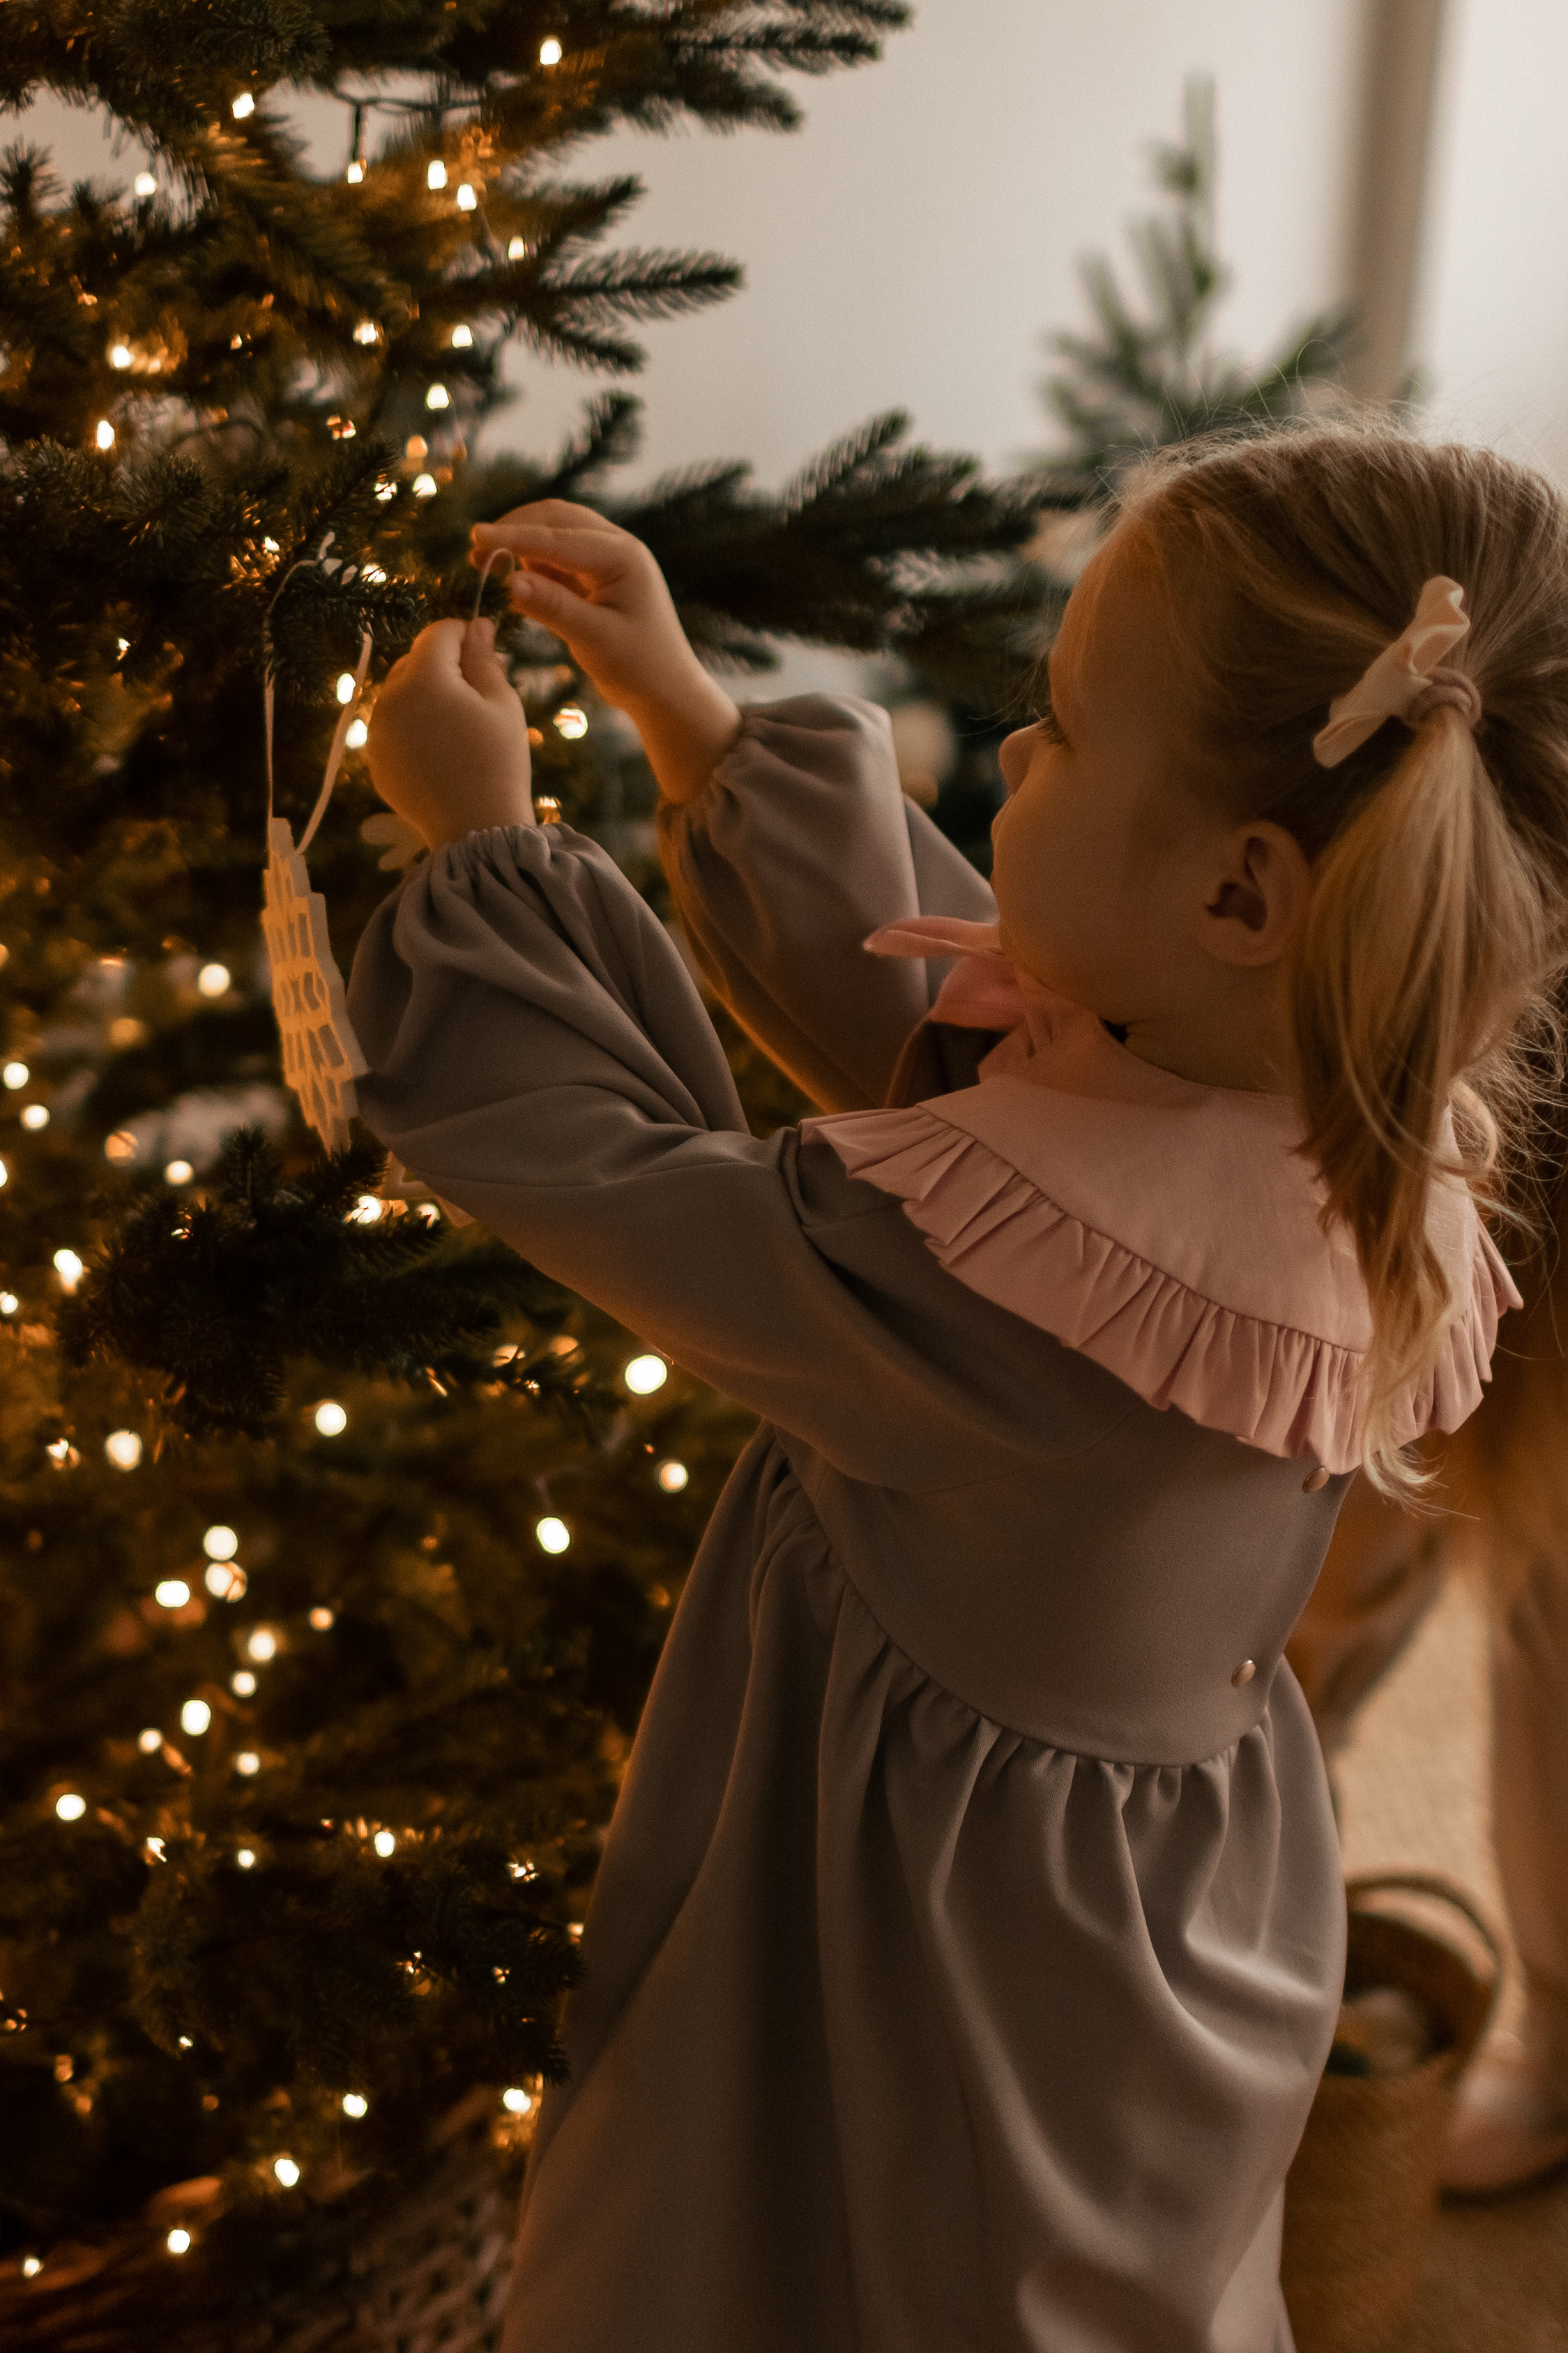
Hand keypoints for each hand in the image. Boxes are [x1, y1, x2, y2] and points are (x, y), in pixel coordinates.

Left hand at [367, 617, 533, 849]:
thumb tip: (478, 624)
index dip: (465, 634)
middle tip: (477, 694)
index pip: (438, 633)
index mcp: (423, 678)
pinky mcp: (374, 760)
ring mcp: (376, 731)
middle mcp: (389, 699)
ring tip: (458, 725)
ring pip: (400, 694)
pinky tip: (440, 750)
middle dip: (443, 666)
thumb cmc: (499, 762)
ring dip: (425, 696)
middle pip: (414, 660)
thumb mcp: (502, 703)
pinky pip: (392, 727)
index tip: (485, 651)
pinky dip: (412, 727)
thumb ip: (483, 658)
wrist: (476, 830)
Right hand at [470, 500, 740, 803]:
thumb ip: (552, 607)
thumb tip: (507, 583)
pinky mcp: (596, 578)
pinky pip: (557, 560)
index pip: (559, 538)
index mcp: (623, 557)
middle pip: (556, 520)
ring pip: (555, 535)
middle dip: (515, 530)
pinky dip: (532, 564)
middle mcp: (617, 548)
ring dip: (521, 544)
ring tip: (485, 564)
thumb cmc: (639, 667)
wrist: (666, 691)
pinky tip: (509, 580)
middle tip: (475, 550)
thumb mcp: (594, 638)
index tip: (475, 537)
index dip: (514, 536)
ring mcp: (607, 560)